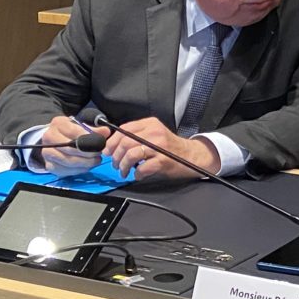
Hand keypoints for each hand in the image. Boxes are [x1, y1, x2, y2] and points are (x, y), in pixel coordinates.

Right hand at [37, 116, 111, 176]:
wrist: (54, 140)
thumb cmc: (70, 132)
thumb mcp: (81, 126)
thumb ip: (94, 129)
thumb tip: (106, 132)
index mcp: (58, 124)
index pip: (74, 131)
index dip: (88, 139)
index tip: (99, 143)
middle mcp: (49, 137)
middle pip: (70, 148)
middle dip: (88, 152)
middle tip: (99, 153)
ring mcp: (47, 152)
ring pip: (68, 161)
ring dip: (85, 163)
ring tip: (96, 160)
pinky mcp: (49, 166)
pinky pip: (66, 170)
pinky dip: (79, 170)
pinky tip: (87, 166)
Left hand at [104, 116, 219, 180]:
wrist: (191, 156)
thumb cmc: (170, 148)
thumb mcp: (154, 134)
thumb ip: (136, 135)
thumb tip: (113, 145)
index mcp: (150, 124)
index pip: (124, 129)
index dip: (112, 141)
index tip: (107, 151)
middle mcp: (155, 132)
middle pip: (125, 143)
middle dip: (116, 156)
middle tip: (115, 164)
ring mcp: (159, 147)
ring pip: (131, 155)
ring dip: (123, 166)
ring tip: (124, 171)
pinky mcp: (163, 161)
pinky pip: (143, 168)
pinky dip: (137, 174)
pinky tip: (138, 175)